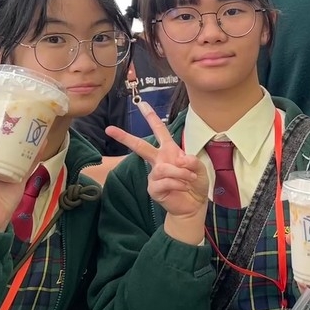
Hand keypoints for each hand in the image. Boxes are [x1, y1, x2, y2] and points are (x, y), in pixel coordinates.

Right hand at [106, 101, 209, 243]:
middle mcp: (159, 160)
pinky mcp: (153, 189)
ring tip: (189, 179)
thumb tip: (179, 159)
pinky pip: (164, 182)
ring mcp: (154, 175)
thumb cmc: (195, 184)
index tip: (141, 104)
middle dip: (125, 137)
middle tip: (110, 129)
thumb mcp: (200, 168)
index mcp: (169, 151)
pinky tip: (183, 187)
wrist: (194, 205)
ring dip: (180, 173)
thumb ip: (192, 161)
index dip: (151, 117)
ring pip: (163, 168)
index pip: (160, 131)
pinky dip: (177, 183)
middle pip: (140, 146)